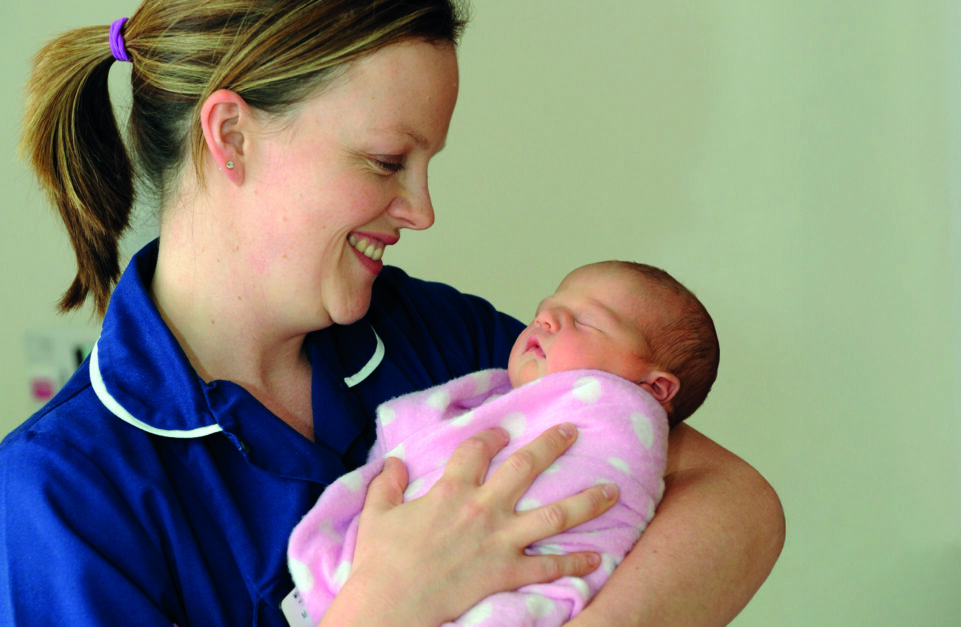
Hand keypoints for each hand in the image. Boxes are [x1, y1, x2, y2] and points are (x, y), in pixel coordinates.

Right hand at [322, 423, 618, 625]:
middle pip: (525, 467)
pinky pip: (549, 568)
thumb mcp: (377, 515)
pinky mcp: (506, 574)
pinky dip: (575, 564)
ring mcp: (499, 542)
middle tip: (572, 431)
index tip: (504, 431)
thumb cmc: (380, 562)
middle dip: (552, 445)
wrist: (391, 605)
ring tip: (612, 490)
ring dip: (586, 501)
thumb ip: (386, 484)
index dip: (492, 436)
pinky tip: (597, 558)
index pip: (477, 449)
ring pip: (553, 515)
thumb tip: (394, 462)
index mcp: (451, 490)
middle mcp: (483, 509)